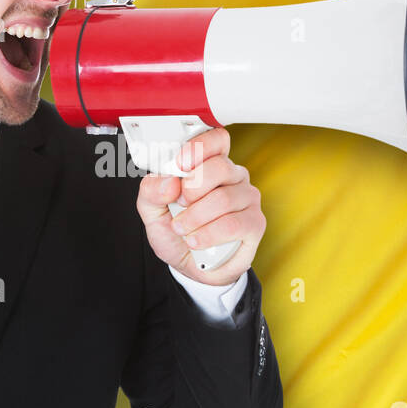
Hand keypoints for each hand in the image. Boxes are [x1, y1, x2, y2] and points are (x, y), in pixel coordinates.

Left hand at [136, 126, 265, 285]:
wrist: (192, 267)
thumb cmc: (178, 233)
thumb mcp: (152, 211)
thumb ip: (151, 191)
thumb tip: (168, 181)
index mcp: (209, 164)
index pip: (216, 139)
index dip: (199, 147)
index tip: (180, 164)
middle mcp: (233, 177)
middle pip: (220, 167)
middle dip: (192, 188)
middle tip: (179, 204)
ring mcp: (247, 199)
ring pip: (224, 199)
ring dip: (195, 217)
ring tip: (182, 229)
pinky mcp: (255, 224)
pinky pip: (233, 224)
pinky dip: (208, 234)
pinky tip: (195, 241)